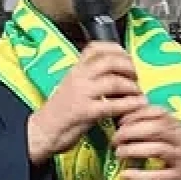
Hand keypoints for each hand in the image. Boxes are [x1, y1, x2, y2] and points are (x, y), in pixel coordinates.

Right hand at [26, 42, 146, 165]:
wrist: (42, 132)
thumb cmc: (62, 111)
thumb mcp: (73, 85)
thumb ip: (91, 76)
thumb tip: (118, 68)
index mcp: (75, 69)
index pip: (95, 47)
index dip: (116, 49)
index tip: (128, 57)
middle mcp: (78, 77)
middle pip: (110, 61)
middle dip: (129, 67)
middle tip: (136, 77)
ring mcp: (81, 94)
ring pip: (114, 82)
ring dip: (132, 87)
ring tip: (138, 93)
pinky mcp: (85, 112)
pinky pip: (113, 105)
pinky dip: (130, 104)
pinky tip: (137, 105)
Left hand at [113, 105, 180, 179]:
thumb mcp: (180, 137)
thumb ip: (160, 127)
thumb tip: (128, 118)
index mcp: (180, 128)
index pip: (159, 112)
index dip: (137, 113)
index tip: (121, 120)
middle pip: (156, 128)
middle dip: (131, 131)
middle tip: (116, 138)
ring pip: (157, 150)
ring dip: (134, 150)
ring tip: (119, 153)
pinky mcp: (179, 179)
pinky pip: (158, 177)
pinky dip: (139, 176)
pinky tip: (126, 175)